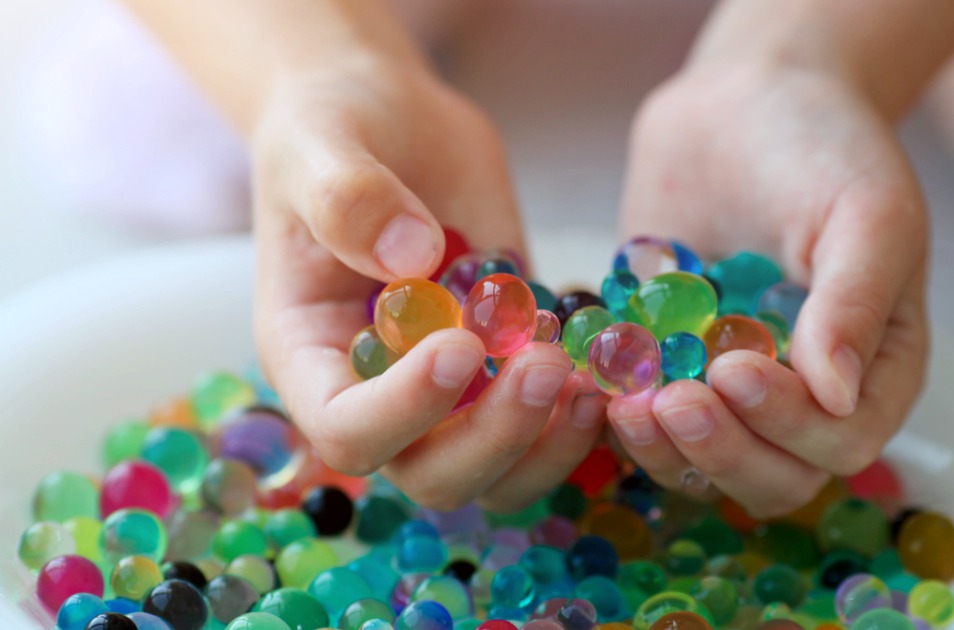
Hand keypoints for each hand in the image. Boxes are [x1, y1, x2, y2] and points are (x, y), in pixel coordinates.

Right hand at [251, 56, 606, 511]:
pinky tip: (609, 362)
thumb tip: (411, 260)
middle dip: (495, 436)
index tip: (460, 345)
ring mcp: (452, 387)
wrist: (391, 117)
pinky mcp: (508, 360)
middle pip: (433, 474)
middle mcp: (380, 390)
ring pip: (499, 472)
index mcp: (311, 357)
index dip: (405, 410)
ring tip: (587, 379)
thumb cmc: (333, 127)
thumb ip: (351, 199)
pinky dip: (582, 414)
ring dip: (549, 444)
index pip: (347, 430)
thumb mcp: (323, 143)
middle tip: (546, 365)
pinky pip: (547, 425)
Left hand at [612, 62, 928, 516]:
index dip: (789, 425)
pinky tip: (591, 383)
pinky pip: (645, 419)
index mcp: (873, 369)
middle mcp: (804, 393)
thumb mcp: (866, 211)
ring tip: (625, 404)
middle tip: (672, 403)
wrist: (746, 96)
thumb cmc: (824, 146)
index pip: (842, 440)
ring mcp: (730, 386)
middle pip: (773, 475)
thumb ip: (856, 303)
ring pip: (703, 463)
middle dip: (722, 451)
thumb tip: (836, 398)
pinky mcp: (668, 364)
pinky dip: (616, 416)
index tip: (736, 369)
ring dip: (663, 449)